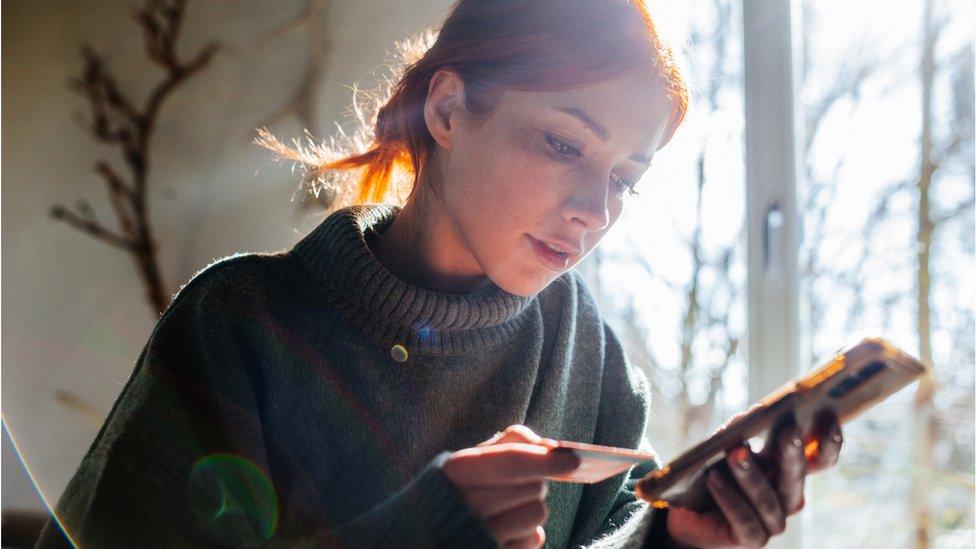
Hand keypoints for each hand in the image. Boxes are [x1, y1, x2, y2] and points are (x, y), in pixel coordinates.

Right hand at [443, 425, 576, 548]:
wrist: (426, 537)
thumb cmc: (457, 493)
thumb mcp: (469, 462)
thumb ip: (507, 444)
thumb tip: (549, 444)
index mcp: (454, 472)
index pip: (511, 461)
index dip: (546, 458)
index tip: (573, 459)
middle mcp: (464, 507)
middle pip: (533, 487)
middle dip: (533, 483)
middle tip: (514, 487)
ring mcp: (480, 537)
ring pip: (538, 513)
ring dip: (531, 509)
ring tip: (505, 511)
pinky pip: (534, 540)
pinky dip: (527, 534)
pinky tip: (505, 533)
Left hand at [664, 411, 842, 547]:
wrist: (685, 510)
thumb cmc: (711, 471)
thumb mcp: (725, 446)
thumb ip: (740, 430)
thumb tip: (752, 414)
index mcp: (789, 471)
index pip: (820, 459)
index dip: (829, 442)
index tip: (830, 417)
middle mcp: (788, 497)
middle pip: (797, 476)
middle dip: (793, 452)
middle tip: (789, 430)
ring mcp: (773, 521)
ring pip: (768, 499)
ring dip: (750, 475)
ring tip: (735, 453)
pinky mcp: (752, 539)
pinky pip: (744, 519)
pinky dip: (728, 497)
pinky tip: (713, 479)